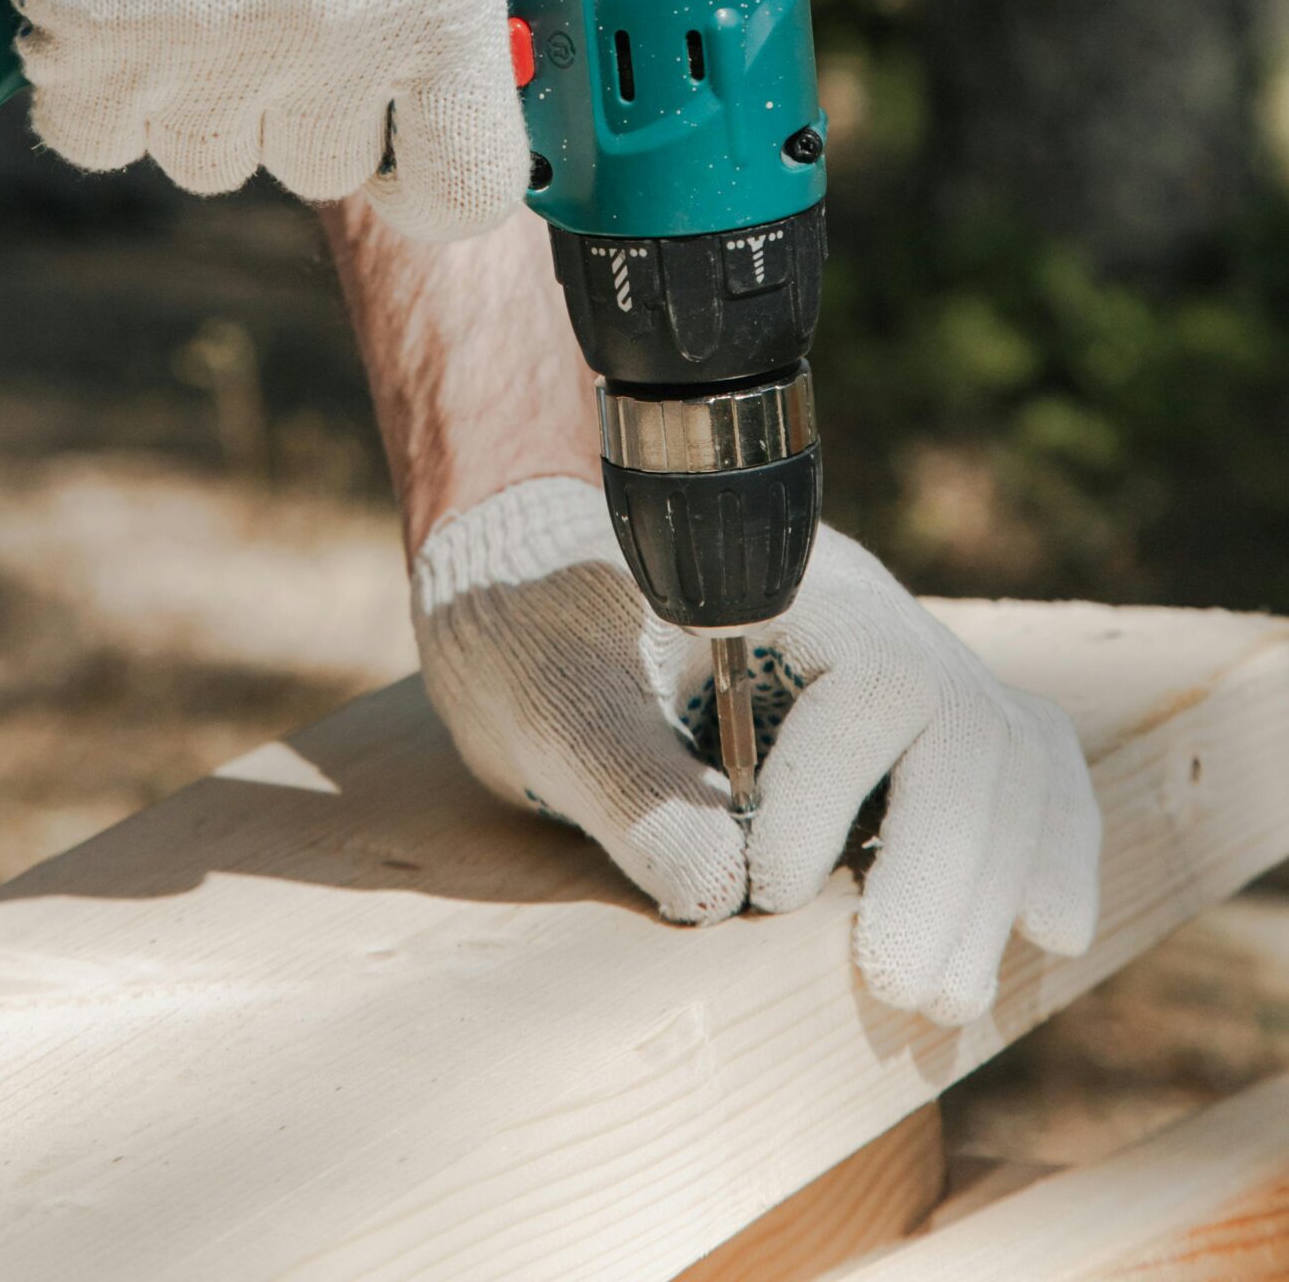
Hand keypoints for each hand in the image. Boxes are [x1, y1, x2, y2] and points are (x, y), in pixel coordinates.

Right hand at [0, 0, 527, 238]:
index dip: (433, 178)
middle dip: (301, 98)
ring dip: (196, 92)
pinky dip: (100, 82)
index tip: (409, 154)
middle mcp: (326, 35)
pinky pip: (97, 133)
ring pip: (202, 155)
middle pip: (319, 165)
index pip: (463, 184)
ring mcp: (196, 43)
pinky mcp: (79, 31)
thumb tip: (450, 67)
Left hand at [412, 479, 1100, 1022]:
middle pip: (963, 724)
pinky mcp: (917, 720)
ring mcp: (902, 659)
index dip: (835, 792)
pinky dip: (1048, 838)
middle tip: (900, 989)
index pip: (867, 677)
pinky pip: (1021, 762)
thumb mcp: (543, 700)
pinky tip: (1049, 926)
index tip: (762, 883)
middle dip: (950, 866)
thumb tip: (715, 889)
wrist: (537, 597)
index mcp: (773, 584)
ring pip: (1007, 751)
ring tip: (945, 999)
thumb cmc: (534, 635)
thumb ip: (621, 780)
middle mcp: (862, 614)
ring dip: (999, 879)